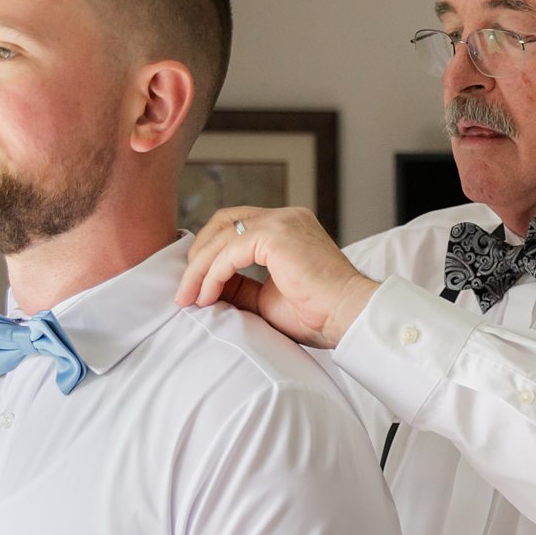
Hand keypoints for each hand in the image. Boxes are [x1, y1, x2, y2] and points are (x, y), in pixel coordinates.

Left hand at [180, 207, 378, 349]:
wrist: (349, 317)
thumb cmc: (319, 314)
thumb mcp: (267, 299)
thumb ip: (240, 288)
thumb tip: (208, 289)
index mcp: (287, 228)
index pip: (236, 227)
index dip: (210, 253)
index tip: (195, 285)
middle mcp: (285, 217)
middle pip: (222, 222)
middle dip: (198, 255)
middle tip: (185, 290)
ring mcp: (281, 222)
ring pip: (221, 237)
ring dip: (198, 269)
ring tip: (189, 299)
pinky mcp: (276, 235)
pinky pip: (229, 252)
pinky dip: (212, 274)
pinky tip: (207, 296)